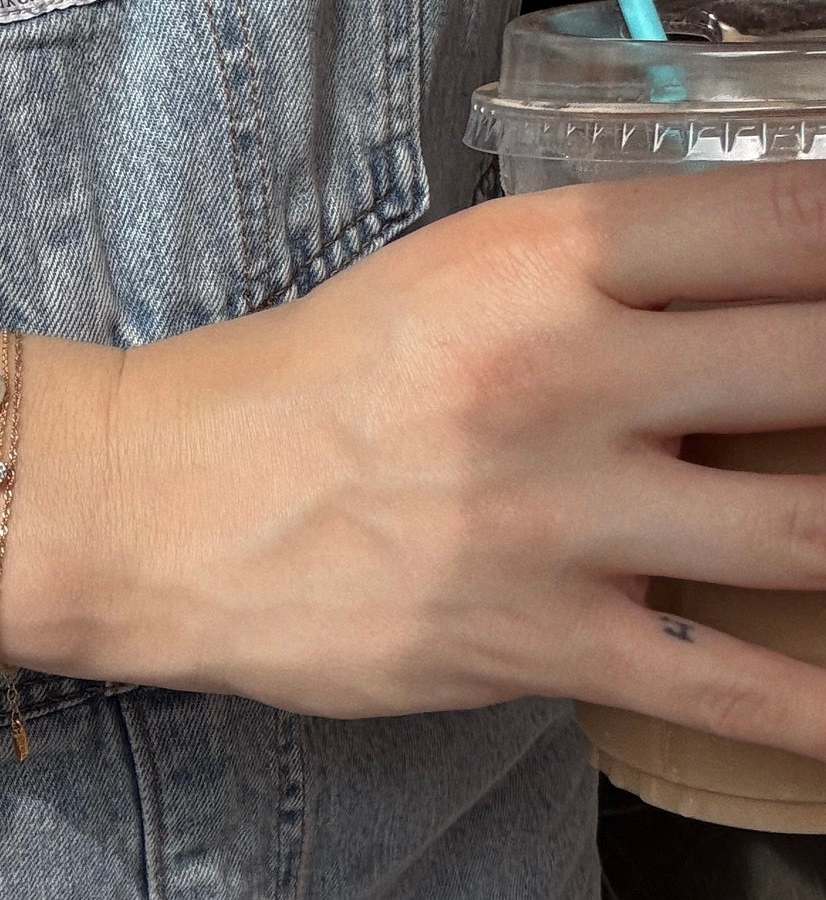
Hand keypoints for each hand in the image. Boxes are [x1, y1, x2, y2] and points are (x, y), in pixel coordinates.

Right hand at [97, 164, 825, 757]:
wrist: (168, 498)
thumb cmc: (308, 375)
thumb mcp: (445, 274)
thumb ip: (593, 273)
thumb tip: (752, 287)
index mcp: (534, 258)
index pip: (772, 220)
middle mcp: (562, 371)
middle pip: (818, 361)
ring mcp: (556, 513)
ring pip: (809, 526)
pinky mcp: (538, 637)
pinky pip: (728, 688)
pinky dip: (822, 708)